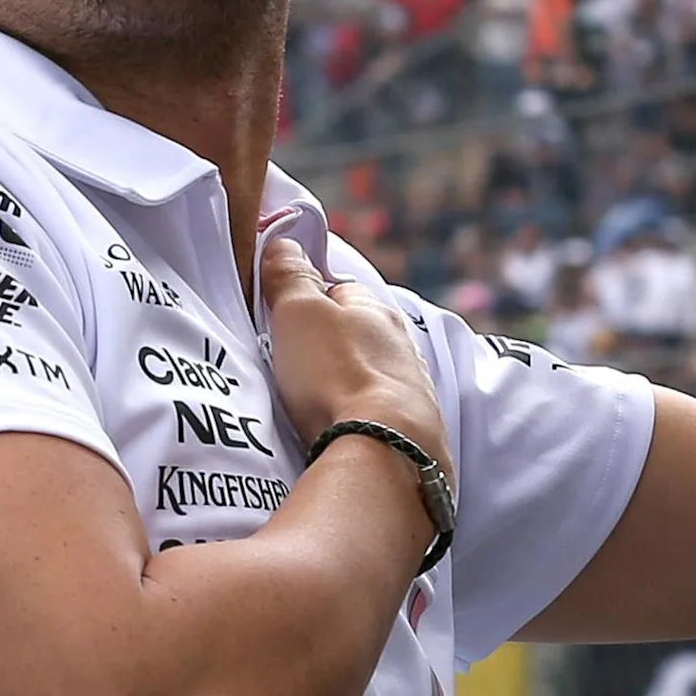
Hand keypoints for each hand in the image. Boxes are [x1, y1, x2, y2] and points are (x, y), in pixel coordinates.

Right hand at [257, 233, 449, 475]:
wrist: (385, 450)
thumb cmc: (339, 375)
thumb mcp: (300, 313)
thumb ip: (290, 277)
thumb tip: (284, 244)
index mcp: (376, 311)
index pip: (341, 289)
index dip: (310, 297)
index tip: (284, 312)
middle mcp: (401, 347)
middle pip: (357, 337)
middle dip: (329, 346)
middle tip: (293, 363)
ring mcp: (410, 391)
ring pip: (370, 377)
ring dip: (346, 384)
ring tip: (313, 402)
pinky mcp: (410, 433)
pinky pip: (377, 416)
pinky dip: (359, 417)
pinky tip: (340, 429)